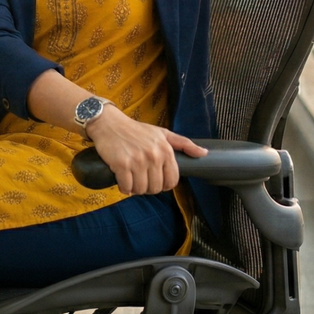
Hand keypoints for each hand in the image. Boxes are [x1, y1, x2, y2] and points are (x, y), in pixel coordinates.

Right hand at [86, 107, 207, 194]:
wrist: (109, 123)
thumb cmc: (136, 130)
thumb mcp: (162, 133)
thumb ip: (184, 144)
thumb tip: (204, 153)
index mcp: (166, 150)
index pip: (172, 181)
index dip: (163, 184)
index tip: (155, 179)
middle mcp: (154, 156)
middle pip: (156, 188)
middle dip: (148, 187)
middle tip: (140, 178)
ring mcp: (137, 161)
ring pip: (141, 190)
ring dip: (135, 188)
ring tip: (131, 178)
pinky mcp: (121, 165)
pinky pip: (126, 187)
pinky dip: (124, 187)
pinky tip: (122, 179)